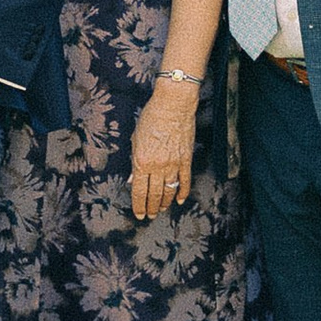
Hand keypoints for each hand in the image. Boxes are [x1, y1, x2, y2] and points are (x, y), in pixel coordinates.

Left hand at [130, 78, 199, 221]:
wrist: (173, 105)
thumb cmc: (151, 117)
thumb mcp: (136, 138)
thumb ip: (135, 160)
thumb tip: (134, 179)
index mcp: (141, 161)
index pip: (139, 191)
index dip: (138, 205)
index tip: (139, 214)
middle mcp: (157, 166)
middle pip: (154, 195)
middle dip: (151, 208)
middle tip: (150, 216)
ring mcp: (173, 164)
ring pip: (169, 191)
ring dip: (164, 203)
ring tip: (161, 210)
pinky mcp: (186, 160)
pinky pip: (185, 181)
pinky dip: (182, 193)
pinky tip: (179, 200)